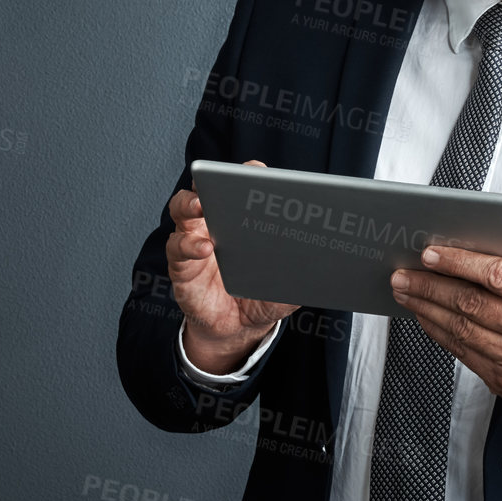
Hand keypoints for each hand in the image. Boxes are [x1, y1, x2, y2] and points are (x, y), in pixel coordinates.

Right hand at [166, 159, 298, 372]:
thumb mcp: (286, 287)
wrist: (236, 329)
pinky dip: (188, 245)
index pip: (241, 186)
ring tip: (202, 206)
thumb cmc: (261, 298)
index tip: (256, 170)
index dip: (247, 174)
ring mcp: (194, 240)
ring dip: (190, 203)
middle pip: (206, 188)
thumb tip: (324, 266)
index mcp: (240, 219)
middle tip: (223, 182)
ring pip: (182, 209)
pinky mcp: (181, 265)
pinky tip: (204, 249)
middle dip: (212, 180)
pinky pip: (177, 248)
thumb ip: (300, 275)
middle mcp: (214, 222)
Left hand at [390, 232, 501, 407]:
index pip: (500, 277)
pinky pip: (462, 352)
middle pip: (473, 304)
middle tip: (403, 272)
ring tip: (405, 291)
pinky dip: (437, 331)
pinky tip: (424, 315)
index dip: (461, 264)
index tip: (431, 254)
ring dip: (426, 309)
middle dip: (431, 286)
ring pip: (462, 330)